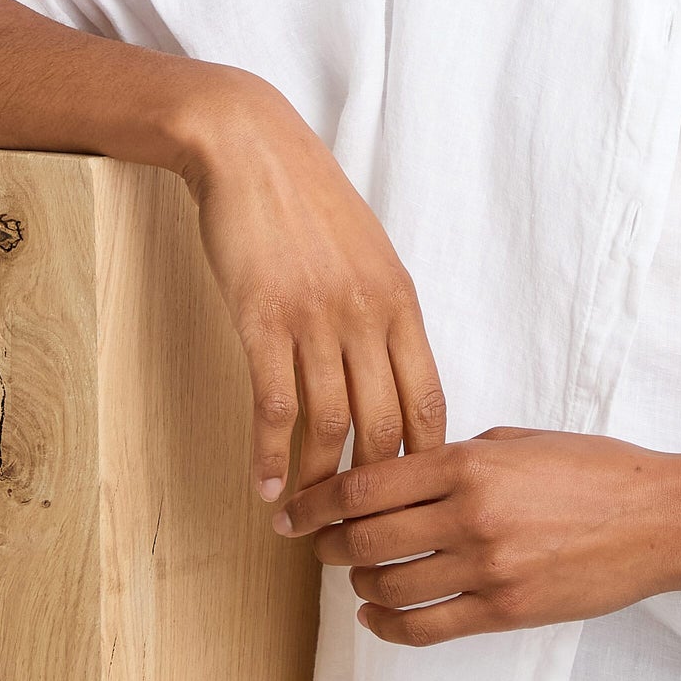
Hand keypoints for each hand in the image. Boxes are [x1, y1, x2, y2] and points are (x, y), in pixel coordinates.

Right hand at [175, 72, 446, 502]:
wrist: (252, 149)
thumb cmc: (309, 203)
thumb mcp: (368, 254)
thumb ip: (382, 312)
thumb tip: (388, 371)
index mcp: (401, 303)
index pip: (429, 401)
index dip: (423, 461)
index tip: (410, 500)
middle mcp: (368, 316)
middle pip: (384, 427)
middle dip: (372, 491)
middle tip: (354, 532)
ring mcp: (317, 319)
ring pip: (330, 427)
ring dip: (317, 487)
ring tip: (303, 523)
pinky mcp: (263, 319)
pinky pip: (276, 406)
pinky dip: (272, 457)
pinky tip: (266, 488)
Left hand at [271, 426, 680, 644]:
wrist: (659, 518)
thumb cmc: (595, 471)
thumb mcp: (521, 441)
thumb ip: (460, 457)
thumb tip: (405, 475)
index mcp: (470, 462)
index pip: (366, 484)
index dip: (318, 501)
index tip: (295, 512)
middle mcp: (471, 513)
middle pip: (365, 536)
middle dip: (328, 544)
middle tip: (317, 546)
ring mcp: (488, 566)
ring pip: (389, 585)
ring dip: (360, 582)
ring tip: (357, 576)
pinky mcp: (506, 610)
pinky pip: (425, 628)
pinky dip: (387, 625)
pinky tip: (376, 615)